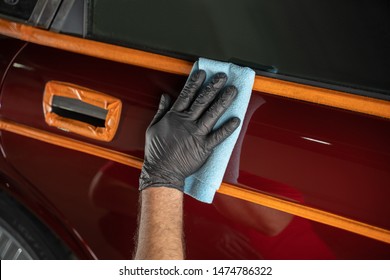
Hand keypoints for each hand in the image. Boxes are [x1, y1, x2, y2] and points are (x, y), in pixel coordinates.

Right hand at [139, 70, 240, 190]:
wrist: (162, 172)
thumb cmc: (157, 152)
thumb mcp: (153, 127)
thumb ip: (161, 111)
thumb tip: (165, 96)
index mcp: (174, 116)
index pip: (187, 95)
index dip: (195, 83)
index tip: (203, 73)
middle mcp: (186, 122)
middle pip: (202, 100)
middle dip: (213, 87)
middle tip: (222, 77)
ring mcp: (196, 134)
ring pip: (212, 114)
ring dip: (223, 101)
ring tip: (232, 91)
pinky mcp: (204, 147)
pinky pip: (218, 136)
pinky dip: (227, 128)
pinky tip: (236, 120)